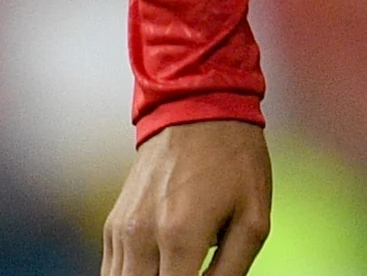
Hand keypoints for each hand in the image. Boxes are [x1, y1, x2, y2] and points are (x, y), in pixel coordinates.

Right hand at [105, 119, 270, 275]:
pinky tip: (155, 270)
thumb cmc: (234, 161)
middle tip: (189, 274)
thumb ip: (232, 270)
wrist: (196, 108)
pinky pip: (112, 271)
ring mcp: (121, 231)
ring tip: (176, 269)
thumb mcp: (254, 218)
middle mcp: (142, 236)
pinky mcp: (113, 225)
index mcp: (180, 236)